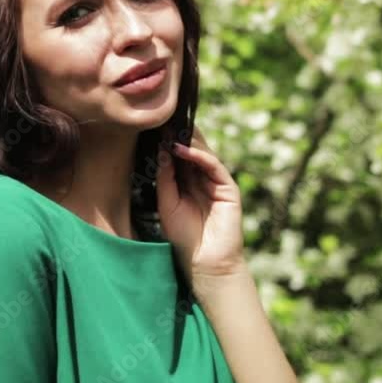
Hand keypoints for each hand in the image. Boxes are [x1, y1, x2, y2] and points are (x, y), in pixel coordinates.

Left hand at [155, 127, 245, 283]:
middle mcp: (202, 179)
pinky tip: (183, 149)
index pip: (178, 155)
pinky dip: (200, 155)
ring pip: (203, 154)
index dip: (167, 142)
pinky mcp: (229, 188)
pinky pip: (214, 166)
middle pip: (192, 150)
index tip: (152, 127)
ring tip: (170, 130)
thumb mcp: (167, 203)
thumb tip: (161, 151)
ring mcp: (217, 182)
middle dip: (178, 135)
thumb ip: (165, 178)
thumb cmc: (183, 237)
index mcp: (187, 182)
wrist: (204, 262)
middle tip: (162, 120)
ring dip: (188, 141)